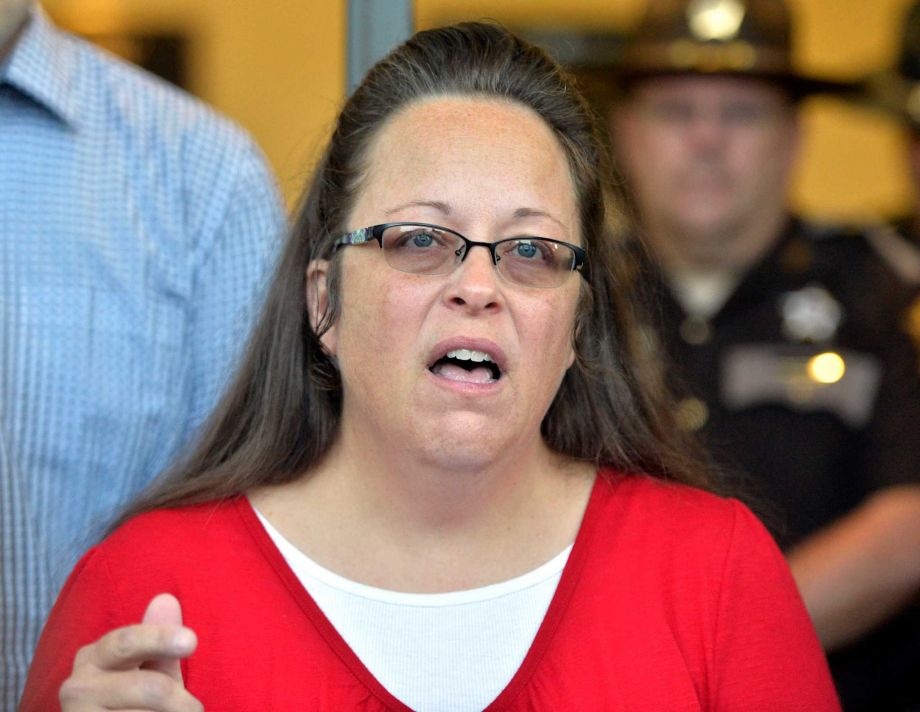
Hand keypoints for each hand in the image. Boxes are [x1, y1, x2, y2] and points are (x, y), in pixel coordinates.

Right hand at [59, 593, 202, 710]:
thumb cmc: (138, 705)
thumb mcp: (153, 673)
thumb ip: (160, 642)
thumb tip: (165, 599)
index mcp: (94, 656)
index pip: (128, 642)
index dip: (160, 639)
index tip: (190, 641)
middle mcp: (77, 686)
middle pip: (150, 688)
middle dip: (181, 702)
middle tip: (195, 710)